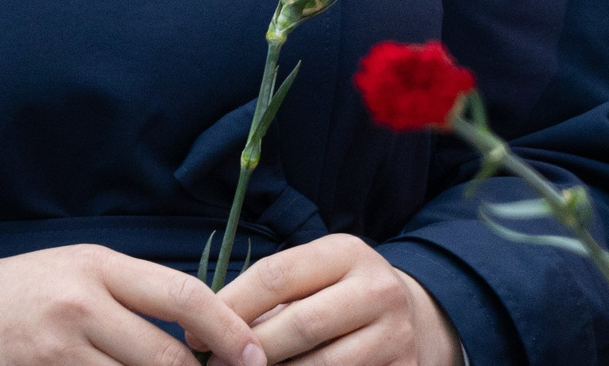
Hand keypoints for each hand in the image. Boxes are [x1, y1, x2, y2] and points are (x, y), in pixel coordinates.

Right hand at [0, 244, 266, 365]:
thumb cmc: (17, 294)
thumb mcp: (74, 273)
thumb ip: (130, 293)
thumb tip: (200, 324)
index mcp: (96, 266)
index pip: (183, 294)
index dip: (228, 330)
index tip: (255, 356)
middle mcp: (81, 305)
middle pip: (168, 356)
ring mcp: (60, 350)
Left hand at [220, 237, 458, 365]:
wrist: (413, 318)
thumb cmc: (339, 295)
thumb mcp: (314, 276)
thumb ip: (269, 294)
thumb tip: (207, 324)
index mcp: (346, 253)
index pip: (276, 276)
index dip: (230, 307)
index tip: (195, 332)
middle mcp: (378, 290)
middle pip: (299, 325)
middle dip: (249, 350)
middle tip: (215, 365)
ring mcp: (396, 336)